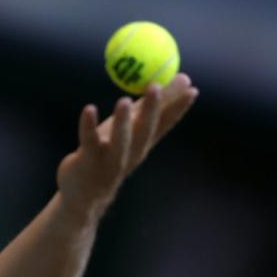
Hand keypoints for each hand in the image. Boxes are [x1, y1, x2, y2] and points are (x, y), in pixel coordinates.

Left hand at [56, 73, 198, 220]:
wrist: (84, 196)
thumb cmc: (108, 155)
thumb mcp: (130, 132)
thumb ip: (150, 108)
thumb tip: (183, 79)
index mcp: (142, 145)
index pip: (164, 124)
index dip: (178, 108)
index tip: (192, 89)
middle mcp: (130, 153)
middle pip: (144, 131)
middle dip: (152, 110)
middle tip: (156, 86)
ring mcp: (109, 160)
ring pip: (119, 142)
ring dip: (122, 122)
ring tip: (124, 101)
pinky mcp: (86, 161)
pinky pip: (88, 141)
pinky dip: (88, 125)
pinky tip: (89, 110)